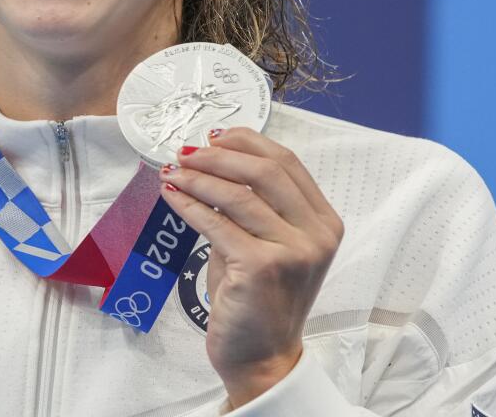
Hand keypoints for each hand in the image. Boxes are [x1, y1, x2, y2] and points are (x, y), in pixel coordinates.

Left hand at [159, 128, 343, 407]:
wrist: (262, 359)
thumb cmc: (258, 300)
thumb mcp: (263, 243)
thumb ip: (249, 206)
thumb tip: (207, 161)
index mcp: (324, 221)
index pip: (286, 162)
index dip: (247, 142)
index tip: (213, 136)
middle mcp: (317, 234)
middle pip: (265, 171)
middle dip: (219, 156)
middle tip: (185, 152)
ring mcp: (293, 251)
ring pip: (238, 194)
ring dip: (198, 178)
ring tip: (172, 171)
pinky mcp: (262, 267)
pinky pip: (217, 223)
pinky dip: (189, 205)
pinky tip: (171, 196)